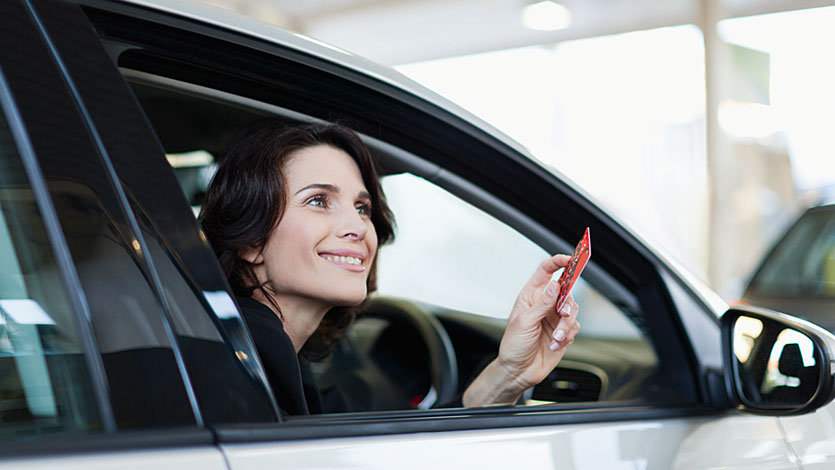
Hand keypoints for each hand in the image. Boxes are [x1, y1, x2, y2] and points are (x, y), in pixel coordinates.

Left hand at [462, 254, 580, 406]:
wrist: (518, 371)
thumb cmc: (513, 346)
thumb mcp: (525, 322)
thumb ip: (542, 304)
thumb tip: (554, 285)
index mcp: (531, 296)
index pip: (546, 271)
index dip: (558, 262)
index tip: (570, 259)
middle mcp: (544, 305)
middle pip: (566, 291)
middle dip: (567, 303)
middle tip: (564, 313)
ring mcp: (555, 318)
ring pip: (573, 311)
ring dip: (566, 325)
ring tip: (556, 337)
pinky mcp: (563, 333)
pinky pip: (575, 328)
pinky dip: (567, 336)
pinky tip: (555, 344)